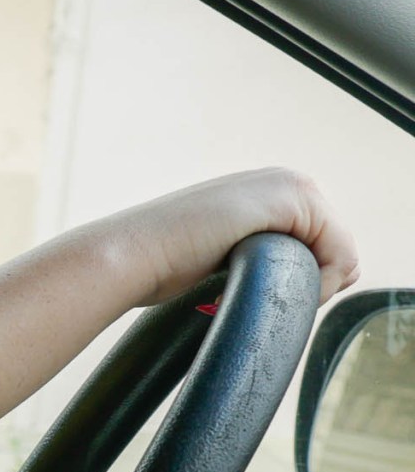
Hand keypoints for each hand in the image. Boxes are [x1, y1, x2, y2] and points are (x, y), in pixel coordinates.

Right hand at [101, 167, 360, 305]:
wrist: (130, 255)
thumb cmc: (162, 264)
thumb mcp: (224, 253)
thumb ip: (260, 254)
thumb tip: (295, 278)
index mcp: (272, 190)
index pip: (325, 247)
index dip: (304, 282)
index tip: (256, 292)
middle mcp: (287, 180)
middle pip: (337, 250)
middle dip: (307, 283)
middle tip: (253, 291)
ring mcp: (290, 186)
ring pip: (341, 254)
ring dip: (307, 286)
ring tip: (255, 287)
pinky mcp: (290, 199)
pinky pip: (339, 254)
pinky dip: (316, 282)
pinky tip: (267, 284)